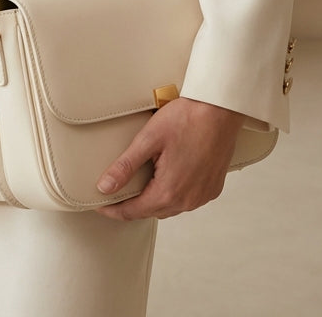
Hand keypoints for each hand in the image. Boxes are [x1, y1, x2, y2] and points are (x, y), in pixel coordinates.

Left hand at [94, 97, 243, 220]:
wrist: (220, 110)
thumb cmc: (187, 119)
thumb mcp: (148, 139)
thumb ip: (125, 166)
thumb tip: (105, 187)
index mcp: (168, 191)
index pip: (133, 212)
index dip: (113, 210)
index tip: (101, 205)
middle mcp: (187, 200)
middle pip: (152, 211)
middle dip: (133, 205)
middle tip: (117, 193)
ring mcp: (202, 196)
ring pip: (171, 207)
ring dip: (155, 200)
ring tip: (141, 186)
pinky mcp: (213, 188)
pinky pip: (188, 199)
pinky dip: (174, 194)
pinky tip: (168, 179)